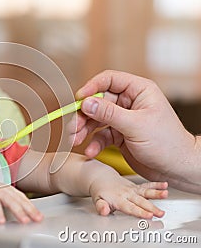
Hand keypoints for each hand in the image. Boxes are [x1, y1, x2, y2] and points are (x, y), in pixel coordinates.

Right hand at [0, 182, 42, 223]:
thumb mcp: (1, 198)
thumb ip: (11, 205)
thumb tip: (24, 217)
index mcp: (10, 190)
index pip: (23, 199)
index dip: (32, 208)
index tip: (40, 217)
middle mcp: (5, 190)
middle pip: (20, 200)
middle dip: (30, 210)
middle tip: (37, 219)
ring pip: (10, 202)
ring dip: (18, 211)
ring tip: (24, 221)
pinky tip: (2, 221)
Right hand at [73, 70, 196, 182]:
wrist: (176, 169)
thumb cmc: (167, 144)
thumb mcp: (136, 125)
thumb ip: (109, 113)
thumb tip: (86, 102)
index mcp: (139, 91)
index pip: (109, 80)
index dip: (92, 87)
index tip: (79, 99)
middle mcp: (129, 103)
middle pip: (98, 101)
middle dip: (84, 114)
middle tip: (74, 126)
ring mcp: (123, 119)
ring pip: (96, 119)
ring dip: (84, 129)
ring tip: (76, 140)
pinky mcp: (119, 135)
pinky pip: (100, 135)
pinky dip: (94, 143)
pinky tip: (91, 151)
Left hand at [90, 176, 167, 218]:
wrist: (101, 177)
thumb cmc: (101, 192)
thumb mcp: (97, 201)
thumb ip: (101, 207)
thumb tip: (103, 211)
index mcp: (118, 199)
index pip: (130, 207)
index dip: (140, 212)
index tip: (149, 216)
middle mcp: (127, 194)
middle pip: (141, 202)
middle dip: (151, 207)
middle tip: (160, 213)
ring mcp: (133, 189)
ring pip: (146, 191)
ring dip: (156, 193)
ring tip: (165, 194)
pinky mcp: (137, 187)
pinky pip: (147, 185)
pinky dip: (156, 184)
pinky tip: (165, 185)